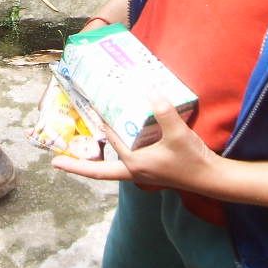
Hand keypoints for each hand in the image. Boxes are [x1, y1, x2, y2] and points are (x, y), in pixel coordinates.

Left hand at [52, 98, 218, 190]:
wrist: (212, 178)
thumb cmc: (192, 159)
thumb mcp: (178, 133)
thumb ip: (163, 111)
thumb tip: (149, 90)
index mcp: (135, 165)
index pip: (108, 146)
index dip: (96, 131)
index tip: (81, 122)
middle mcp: (134, 171)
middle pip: (98, 170)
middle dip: (77, 165)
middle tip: (55, 161)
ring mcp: (141, 171)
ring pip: (110, 165)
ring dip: (95, 158)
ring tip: (79, 147)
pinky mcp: (150, 168)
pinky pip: (125, 160)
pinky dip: (116, 150)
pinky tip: (116, 137)